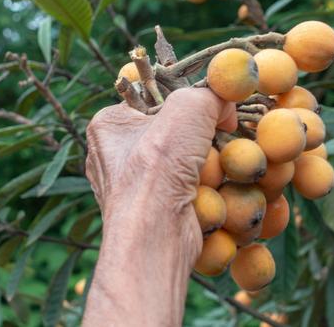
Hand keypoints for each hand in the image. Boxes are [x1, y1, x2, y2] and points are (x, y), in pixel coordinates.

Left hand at [82, 88, 235, 326]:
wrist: (155, 239)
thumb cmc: (158, 169)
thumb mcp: (188, 110)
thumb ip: (210, 93)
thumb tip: (226, 103)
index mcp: (108, 125)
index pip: (152, 98)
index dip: (184, 99)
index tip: (211, 106)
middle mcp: (113, 155)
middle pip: (170, 132)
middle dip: (199, 134)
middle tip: (221, 134)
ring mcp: (130, 187)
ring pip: (180, 162)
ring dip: (205, 162)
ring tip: (218, 165)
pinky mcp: (149, 212)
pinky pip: (182, 188)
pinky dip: (201, 187)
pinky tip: (213, 189)